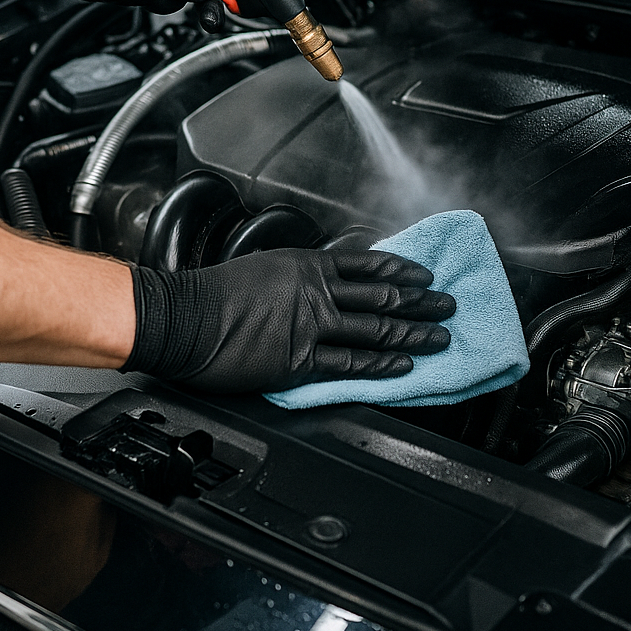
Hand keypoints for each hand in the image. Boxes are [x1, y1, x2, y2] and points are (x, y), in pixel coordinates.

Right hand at [125, 249, 455, 393]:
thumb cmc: (216, 291)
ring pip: (376, 329)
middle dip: (422, 302)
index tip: (426, 276)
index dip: (404, 272)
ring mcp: (312, 326)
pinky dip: (382, 364)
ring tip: (440, 338)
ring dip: (414, 333)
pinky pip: (351, 363)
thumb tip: (329, 277)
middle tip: (448, 306)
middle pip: (383, 297)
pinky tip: (404, 365)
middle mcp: (317, 292)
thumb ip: (303, 272)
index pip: (370, 265)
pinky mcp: (300, 361)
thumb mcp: (267, 265)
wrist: (182, 318)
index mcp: (310, 265)